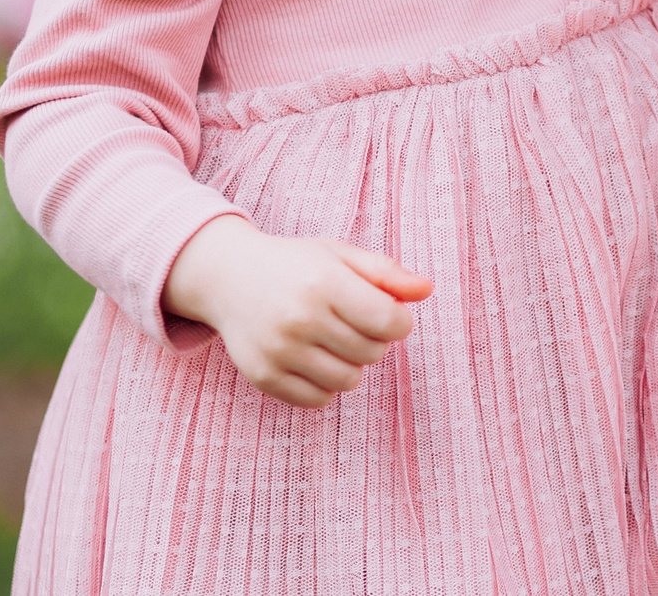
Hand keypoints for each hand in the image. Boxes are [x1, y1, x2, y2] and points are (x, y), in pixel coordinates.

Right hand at [161, 214, 432, 407]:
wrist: (230, 278)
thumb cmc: (297, 266)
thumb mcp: (340, 256)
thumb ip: (386, 273)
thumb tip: (427, 290)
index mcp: (324, 283)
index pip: (389, 322)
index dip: (399, 322)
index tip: (387, 313)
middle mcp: (300, 318)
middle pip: (372, 353)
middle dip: (373, 340)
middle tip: (352, 322)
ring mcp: (279, 351)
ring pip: (348, 381)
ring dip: (351, 364)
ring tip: (334, 341)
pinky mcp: (263, 377)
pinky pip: (318, 400)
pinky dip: (325, 384)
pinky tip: (314, 358)